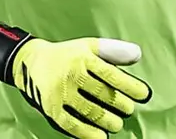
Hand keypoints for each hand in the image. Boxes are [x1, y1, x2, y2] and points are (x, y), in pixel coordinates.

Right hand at [10, 37, 151, 138]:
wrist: (31, 60)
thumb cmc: (68, 54)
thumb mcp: (89, 46)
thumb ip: (113, 50)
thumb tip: (137, 56)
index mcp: (84, 58)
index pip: (111, 74)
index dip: (129, 86)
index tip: (143, 94)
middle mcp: (72, 74)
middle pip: (101, 93)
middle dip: (119, 104)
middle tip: (129, 110)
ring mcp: (60, 92)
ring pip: (88, 109)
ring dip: (106, 119)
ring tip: (117, 124)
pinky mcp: (50, 107)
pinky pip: (69, 122)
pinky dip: (85, 132)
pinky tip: (99, 137)